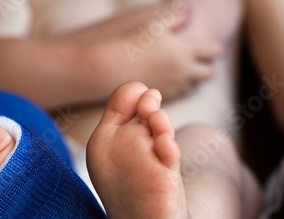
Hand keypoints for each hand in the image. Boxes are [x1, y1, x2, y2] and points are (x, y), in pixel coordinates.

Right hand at [90, 5, 223, 100]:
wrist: (113, 67)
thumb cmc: (132, 42)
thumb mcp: (154, 25)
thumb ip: (175, 18)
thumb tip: (191, 13)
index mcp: (185, 51)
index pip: (213, 50)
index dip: (214, 48)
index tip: (211, 47)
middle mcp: (183, 71)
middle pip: (209, 73)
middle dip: (207, 66)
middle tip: (201, 61)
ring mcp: (173, 87)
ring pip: (194, 86)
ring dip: (193, 78)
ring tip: (185, 71)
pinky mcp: (163, 97)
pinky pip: (180, 94)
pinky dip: (180, 87)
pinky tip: (172, 80)